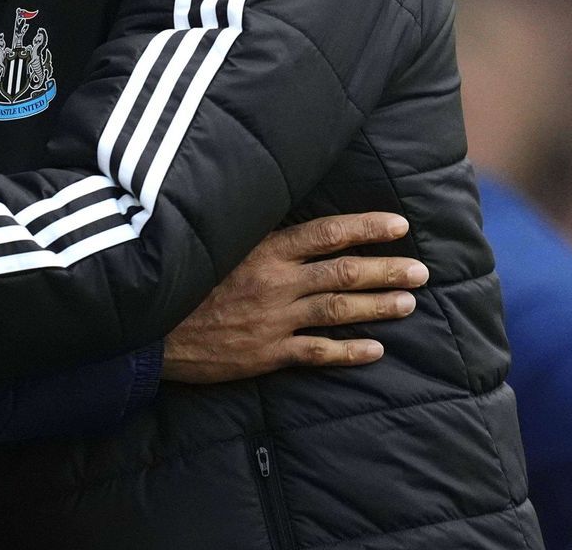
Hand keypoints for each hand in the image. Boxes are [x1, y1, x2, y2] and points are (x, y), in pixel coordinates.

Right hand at [161, 212, 427, 383]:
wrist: (150, 329)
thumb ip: (253, 236)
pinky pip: (319, 352)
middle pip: (345, 272)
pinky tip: (376, 349)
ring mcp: (275, 319)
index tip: (399, 226)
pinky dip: (351, 351)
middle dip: (388, 270)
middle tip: (421, 271)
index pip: (327, 233)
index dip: (367, 228)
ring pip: (340, 310)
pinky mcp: (269, 353)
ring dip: (380, 306)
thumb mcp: (216, 245)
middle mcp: (277, 282)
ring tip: (409, 303)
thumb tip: (286, 218)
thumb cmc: (182, 279)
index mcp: (265, 250)